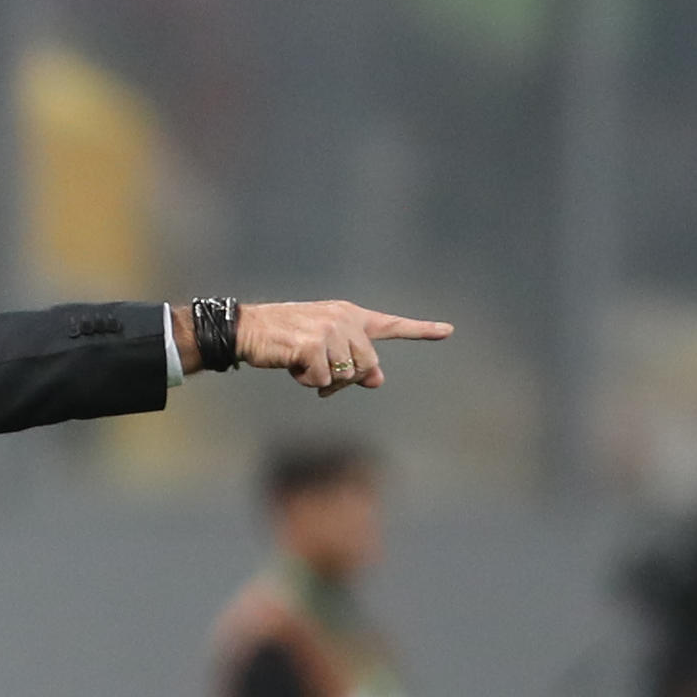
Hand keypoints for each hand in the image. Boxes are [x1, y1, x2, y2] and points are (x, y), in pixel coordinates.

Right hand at [234, 301, 452, 396]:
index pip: (390, 325)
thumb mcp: (322, 349)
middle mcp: (344, 318)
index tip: (448, 331)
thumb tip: (377, 381)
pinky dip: (305, 380)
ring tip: (301, 365)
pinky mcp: (313, 344)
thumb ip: (352, 361)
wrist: (248, 330)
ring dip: (322, 381)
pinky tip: (292, 365)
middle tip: (321, 380)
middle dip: (345, 380)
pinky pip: (321, 380)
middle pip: (367, 366)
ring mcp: (329, 329)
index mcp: (349, 315)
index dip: (420, 330)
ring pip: (345, 376)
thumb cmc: (284, 340)